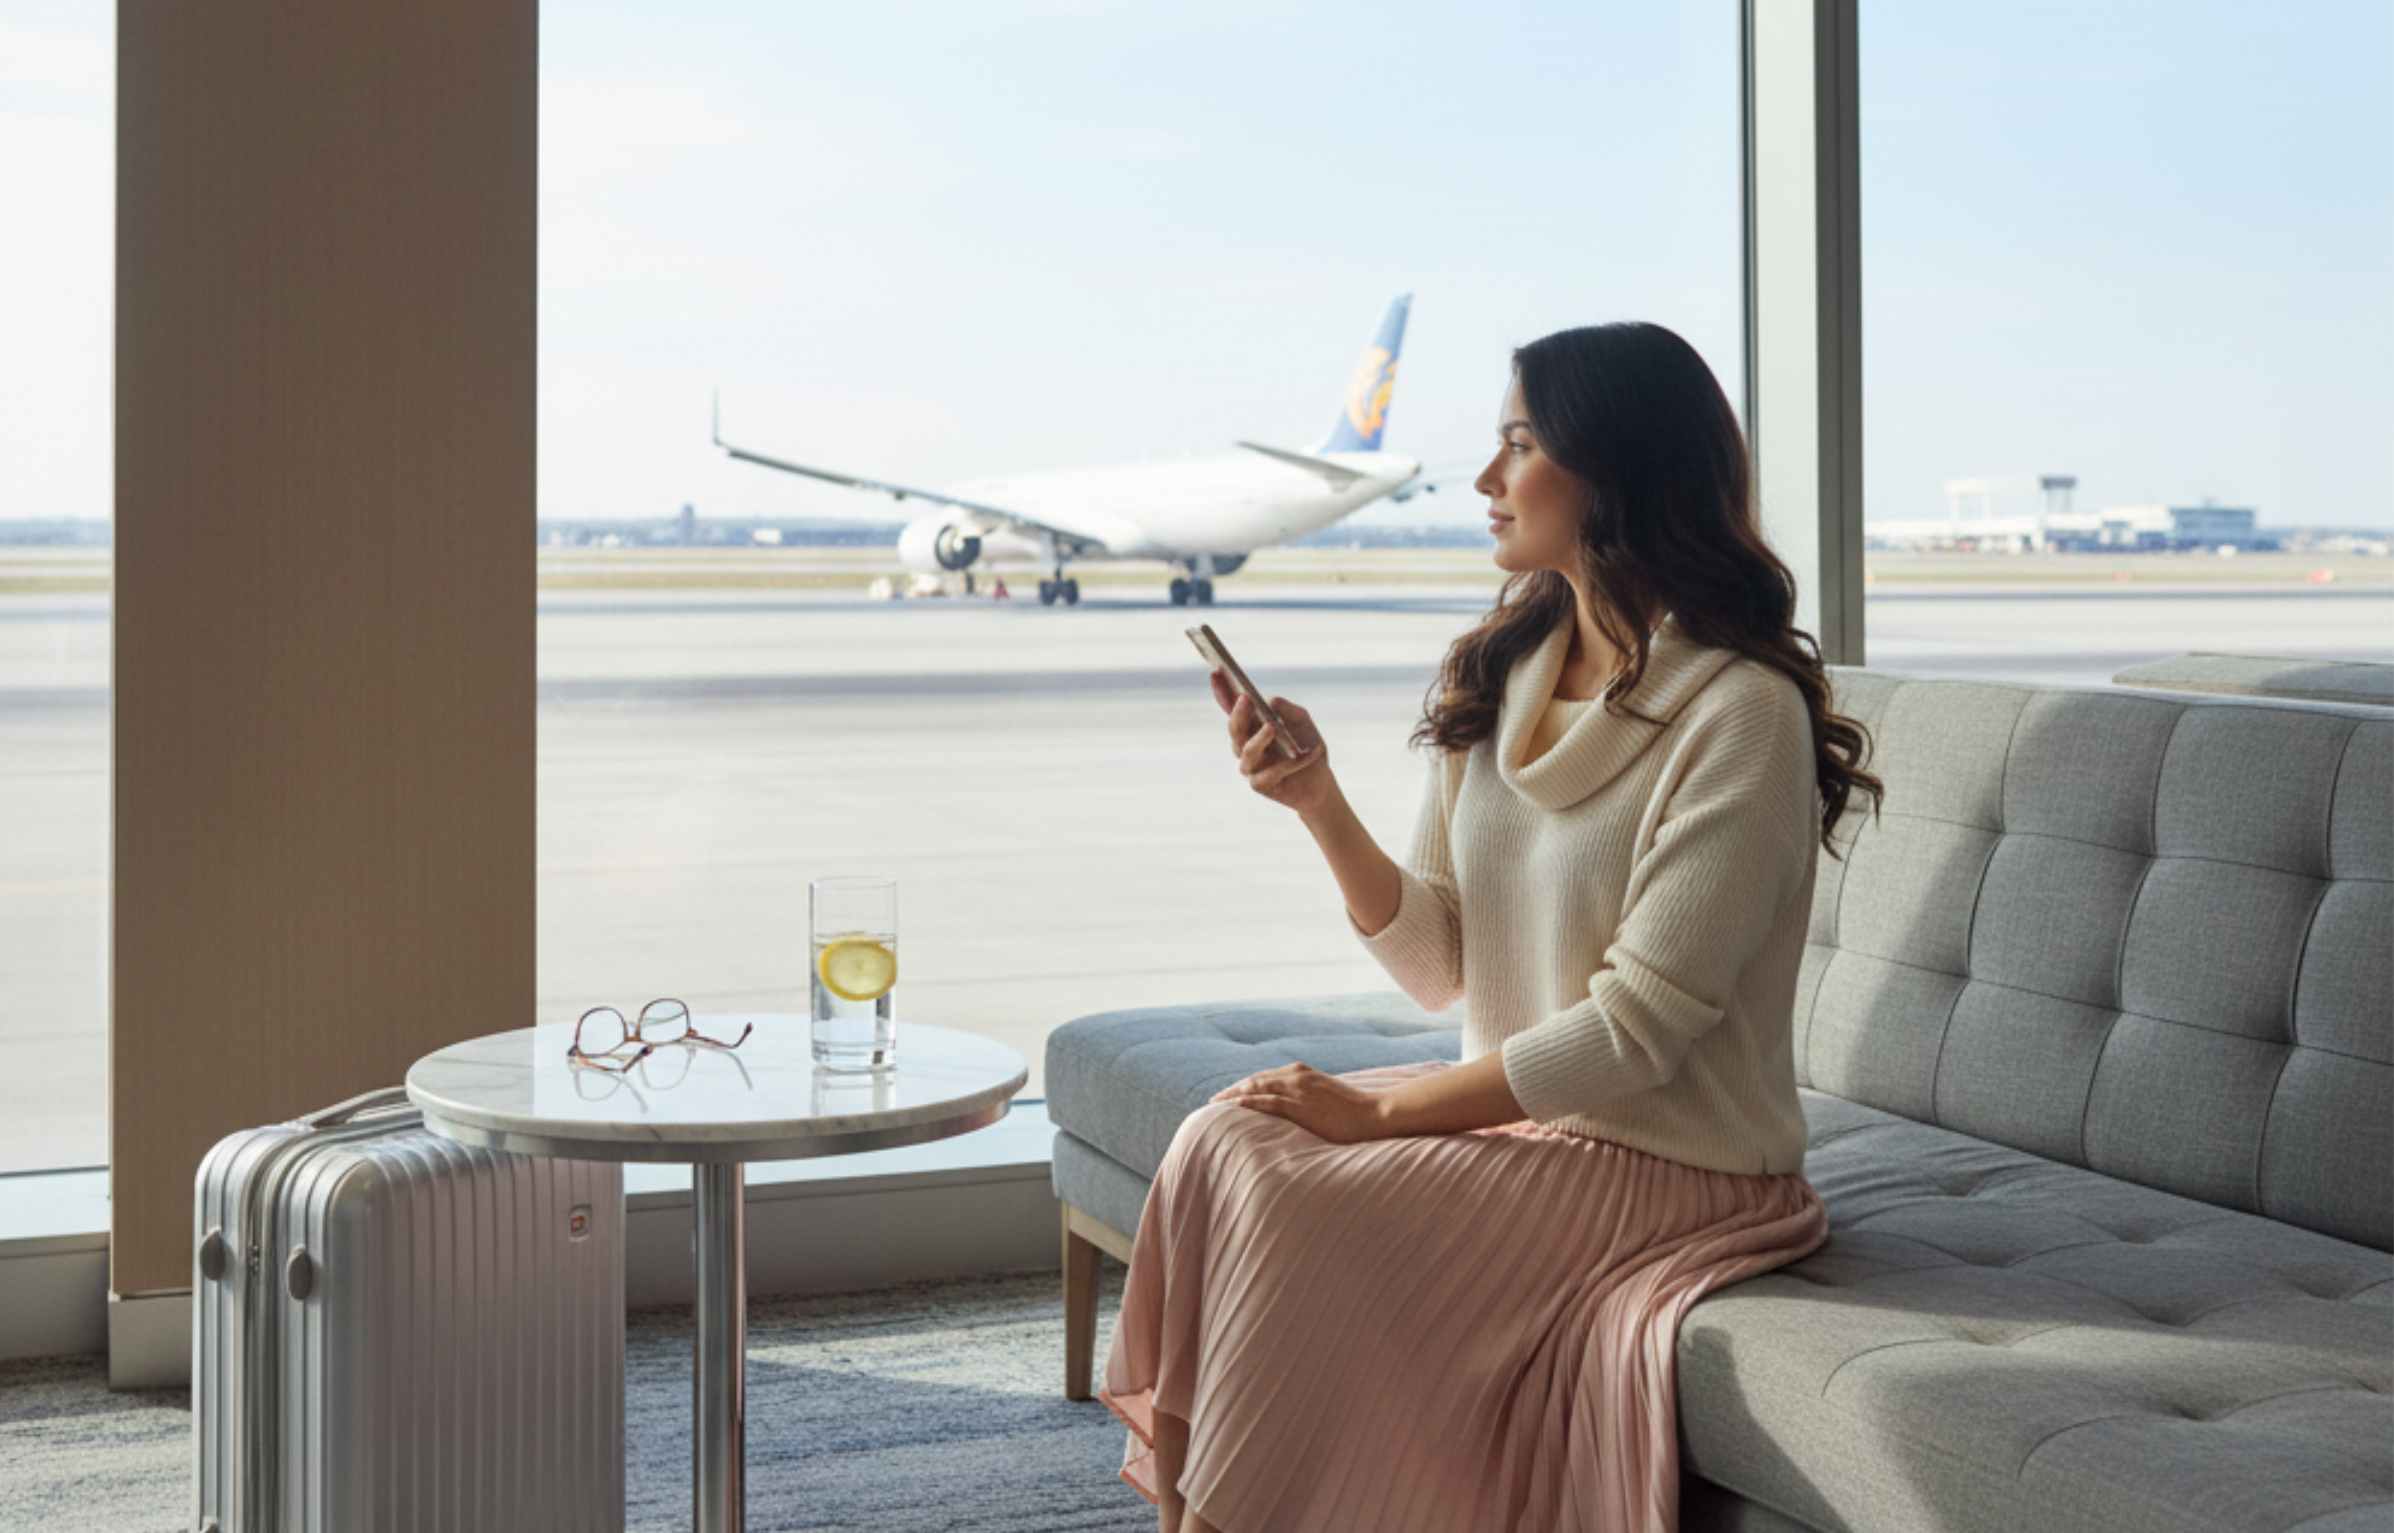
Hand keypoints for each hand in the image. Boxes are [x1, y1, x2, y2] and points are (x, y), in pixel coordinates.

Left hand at [1208, 1061, 1386, 1142]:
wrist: (1375, 1114)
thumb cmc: (1355, 1110)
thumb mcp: (1327, 1097)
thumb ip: (1309, 1098)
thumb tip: (1298, 1108)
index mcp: (1303, 1072)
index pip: (1265, 1077)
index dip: (1244, 1084)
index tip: (1229, 1093)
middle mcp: (1297, 1076)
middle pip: (1255, 1080)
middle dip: (1233, 1089)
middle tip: (1214, 1101)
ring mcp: (1298, 1090)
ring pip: (1256, 1088)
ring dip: (1233, 1095)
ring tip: (1216, 1105)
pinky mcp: (1301, 1106)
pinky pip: (1268, 1102)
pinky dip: (1248, 1102)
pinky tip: (1233, 1107)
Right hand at [1212, 670, 1332, 817]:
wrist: (1319, 782)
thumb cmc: (1306, 747)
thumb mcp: (1302, 721)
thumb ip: (1287, 709)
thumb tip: (1270, 701)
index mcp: (1251, 727)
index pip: (1231, 707)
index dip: (1222, 690)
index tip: (1216, 670)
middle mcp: (1245, 745)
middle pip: (1235, 729)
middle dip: (1238, 713)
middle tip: (1245, 698)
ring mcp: (1250, 767)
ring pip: (1247, 751)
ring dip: (1259, 738)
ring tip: (1272, 727)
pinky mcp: (1260, 785)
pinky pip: (1270, 773)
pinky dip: (1289, 764)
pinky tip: (1303, 756)